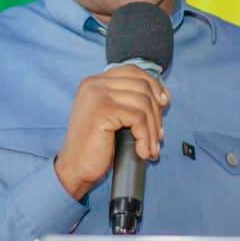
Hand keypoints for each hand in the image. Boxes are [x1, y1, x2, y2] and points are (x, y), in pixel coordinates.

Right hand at [54, 64, 168, 199]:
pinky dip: (145, 137)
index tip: (164, 103)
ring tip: (151, 148)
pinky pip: (138, 118)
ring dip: (152, 129)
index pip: (132, 71)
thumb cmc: (95, 147)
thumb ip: (130, 102)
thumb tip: (164, 97)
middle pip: (142, 86)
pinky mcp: (103, 110)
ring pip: (143, 104)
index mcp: (95, 82)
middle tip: (158, 135)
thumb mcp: (114, 117)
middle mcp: (94, 84)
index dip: (153, 85)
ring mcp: (98, 95)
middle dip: (156, 113)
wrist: (75, 169)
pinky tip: (142, 152)